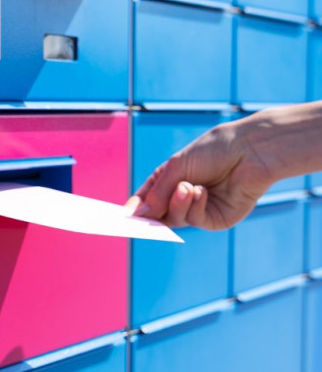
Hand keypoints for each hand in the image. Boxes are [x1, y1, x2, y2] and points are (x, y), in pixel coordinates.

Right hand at [126, 118, 274, 230]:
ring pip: (175, 220)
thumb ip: (157, 192)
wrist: (249, 150)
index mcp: (169, 182)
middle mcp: (182, 198)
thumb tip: (139, 214)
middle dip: (150, 215)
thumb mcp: (176, 167)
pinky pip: (195, 220)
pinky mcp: (216, 219)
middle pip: (157, 216)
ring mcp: (198, 210)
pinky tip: (202, 191)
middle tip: (141, 216)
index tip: (121, 217)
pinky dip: (195, 206)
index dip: (134, 209)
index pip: (146, 200)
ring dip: (177, 204)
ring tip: (187, 187)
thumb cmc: (212, 151)